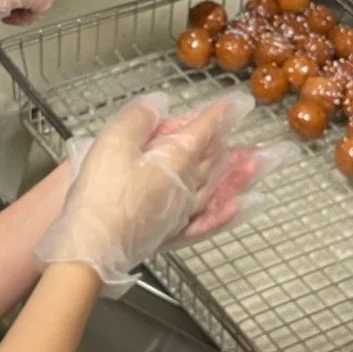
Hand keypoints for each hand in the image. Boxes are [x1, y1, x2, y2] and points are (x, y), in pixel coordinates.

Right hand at [36, 91, 260, 296]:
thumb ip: (139, 119)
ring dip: (240, 176)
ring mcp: (180, 213)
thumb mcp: (112, 141)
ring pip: (216, 188)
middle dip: (236, 147)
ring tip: (262, 167)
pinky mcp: (169, 234)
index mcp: (174, 160)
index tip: (240, 103)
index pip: (204, 131)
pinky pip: (207, 221)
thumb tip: (160, 103)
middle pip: (215, 161)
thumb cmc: (99, 196)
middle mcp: (185, 187)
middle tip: (262, 141)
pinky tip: (238, 208)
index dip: (222, 114)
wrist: (90, 248)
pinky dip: (225, 213)